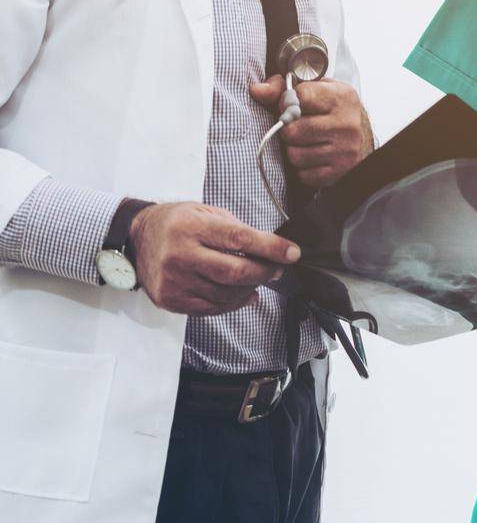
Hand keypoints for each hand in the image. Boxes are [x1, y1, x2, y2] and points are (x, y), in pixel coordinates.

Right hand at [129, 202, 300, 314]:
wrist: (137, 237)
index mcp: (191, 228)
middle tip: (278, 268)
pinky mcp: (171, 300)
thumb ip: (237, 230)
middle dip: (265, 272)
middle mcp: (180, 256)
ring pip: (226, 294)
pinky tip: (244, 294)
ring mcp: (174, 281)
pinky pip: (212, 309)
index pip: (240, 239)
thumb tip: (272, 251)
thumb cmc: (178, 222)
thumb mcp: (207, 213)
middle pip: (235, 272)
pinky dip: (234, 303)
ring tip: (257, 278)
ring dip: (251, 288)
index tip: (292, 253)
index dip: (271, 248)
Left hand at [250, 75, 374, 187]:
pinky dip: (303, 167)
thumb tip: (256, 90)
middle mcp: (347, 124)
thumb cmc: (329, 110)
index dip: (286, 101)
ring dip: (294, 150)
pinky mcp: (340, 171)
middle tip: (297, 127)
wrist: (360, 137)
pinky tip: (313, 157)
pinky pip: (304, 174)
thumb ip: (281, 88)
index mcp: (342, 97)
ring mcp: (345, 150)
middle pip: (292, 130)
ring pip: (295, 155)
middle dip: (288, 130)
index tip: (290, 105)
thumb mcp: (313, 91)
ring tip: (305, 142)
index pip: (300, 97)